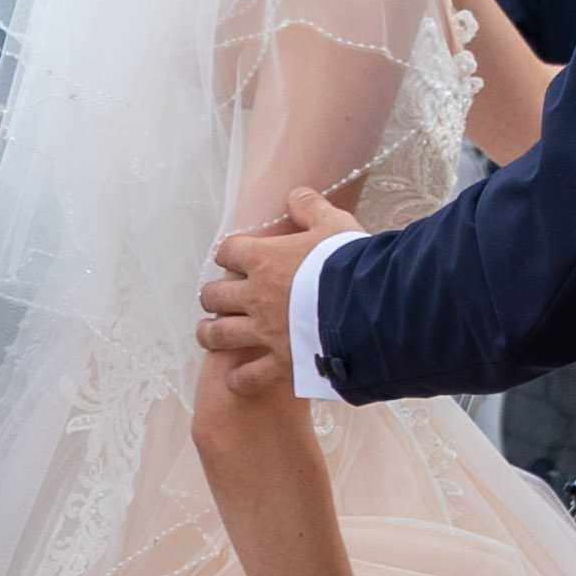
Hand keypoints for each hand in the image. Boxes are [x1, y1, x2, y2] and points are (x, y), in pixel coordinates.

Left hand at [196, 193, 358, 387]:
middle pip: (214, 295)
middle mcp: (256, 296)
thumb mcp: (334, 223)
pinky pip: (249, 376)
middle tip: (216, 298)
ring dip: (209, 334)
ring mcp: (264, 331)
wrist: (368, 306)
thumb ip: (311, 208)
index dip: (228, 253)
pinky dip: (239, 379)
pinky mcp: (280, 361)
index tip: (232, 256)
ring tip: (207, 333)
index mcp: (264, 260)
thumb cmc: (350, 262)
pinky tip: (235, 379)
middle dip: (212, 296)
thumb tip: (295, 195)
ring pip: (218, 335)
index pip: (228, 251)